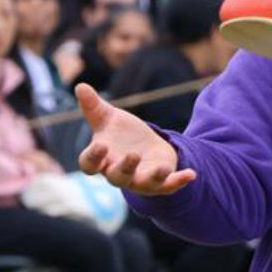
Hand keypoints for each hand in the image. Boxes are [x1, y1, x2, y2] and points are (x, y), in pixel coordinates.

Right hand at [76, 84, 196, 195]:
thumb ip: (93, 106)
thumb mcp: (109, 118)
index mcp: (102, 160)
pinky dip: (179, 181)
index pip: (90, 164)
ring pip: (142, 184)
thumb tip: (80, 85)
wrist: (146, 147)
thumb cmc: (121, 135)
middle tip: (133, 154)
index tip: (100, 146)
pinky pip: (168, 186)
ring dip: (152, 177)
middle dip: (125, 168)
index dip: (93, 158)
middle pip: (116, 178)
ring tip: (162, 168)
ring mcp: (139, 180)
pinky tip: (191, 174)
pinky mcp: (159, 183)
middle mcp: (119, 174)